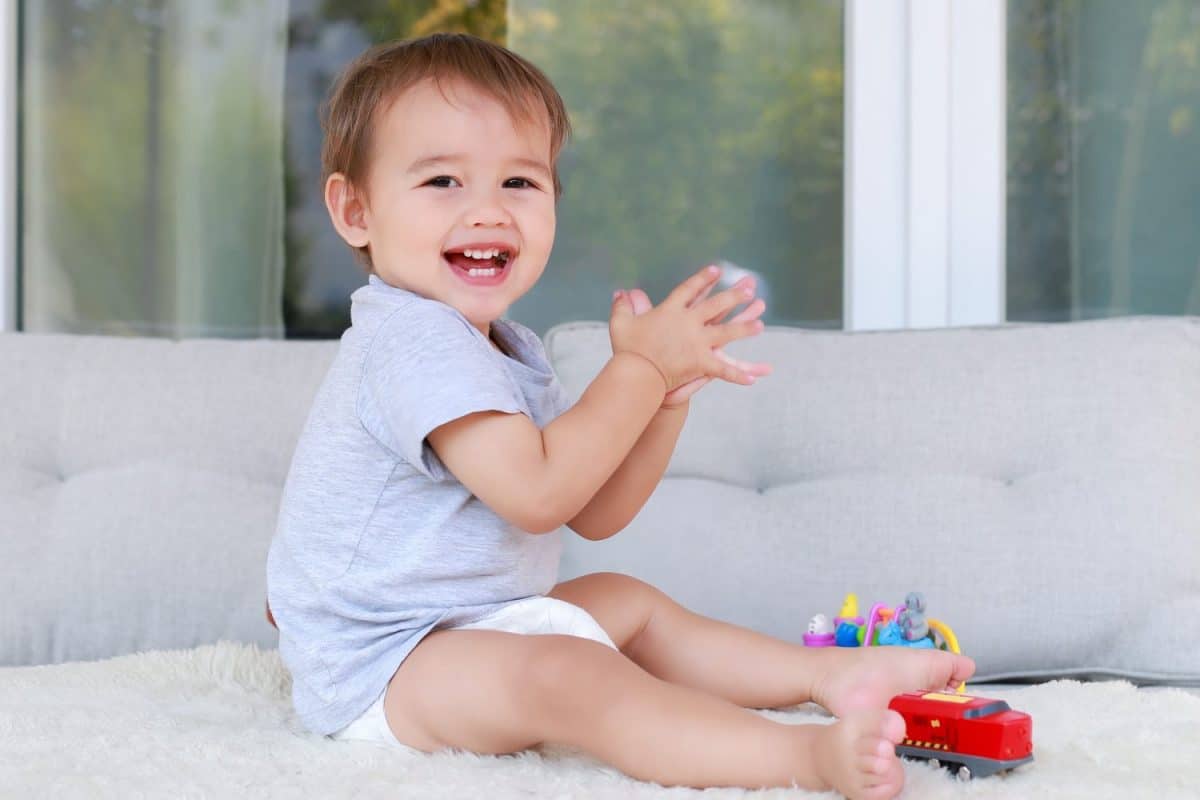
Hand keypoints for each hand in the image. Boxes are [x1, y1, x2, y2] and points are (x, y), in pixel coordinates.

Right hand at [609, 266, 772, 400]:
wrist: (636, 372)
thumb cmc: (626, 348)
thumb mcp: (621, 323)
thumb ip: (622, 306)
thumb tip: (621, 293)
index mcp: (670, 311)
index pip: (689, 290)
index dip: (703, 279)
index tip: (717, 270)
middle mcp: (688, 322)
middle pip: (715, 305)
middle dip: (733, 296)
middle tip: (749, 289)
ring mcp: (697, 342)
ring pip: (726, 332)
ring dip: (744, 328)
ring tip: (760, 325)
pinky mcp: (701, 362)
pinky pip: (723, 369)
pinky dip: (738, 375)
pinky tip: (754, 378)